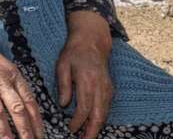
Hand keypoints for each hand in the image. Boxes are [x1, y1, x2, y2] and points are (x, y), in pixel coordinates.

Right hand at [0, 14, 41, 138]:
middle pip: (17, 109)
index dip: (37, 120)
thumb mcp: (5, 66)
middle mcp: (2, 81)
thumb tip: (26, 106)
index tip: (41, 134)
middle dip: (25, 130)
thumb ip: (15, 85)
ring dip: (6, 132)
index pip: (30, 101)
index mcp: (14, 75)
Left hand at [56, 11, 113, 138]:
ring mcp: (107, 88)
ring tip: (87, 136)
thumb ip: (63, 85)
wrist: (92, 42)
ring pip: (105, 113)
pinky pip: (106, 108)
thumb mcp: (62, 65)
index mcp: (87, 81)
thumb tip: (63, 105)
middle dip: (92, 131)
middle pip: (98, 115)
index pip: (84, 108)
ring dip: (97, 127)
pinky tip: (93, 125)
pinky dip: (101, 118)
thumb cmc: (74, 53)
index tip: (70, 129)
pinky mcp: (110, 89)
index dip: (78, 122)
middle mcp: (100, 87)